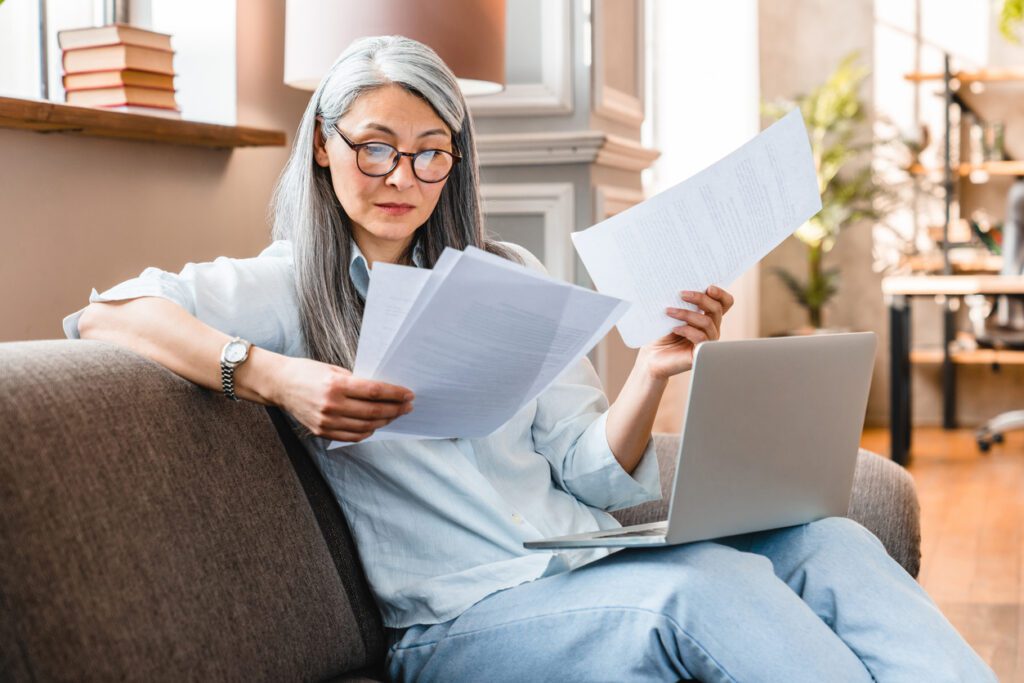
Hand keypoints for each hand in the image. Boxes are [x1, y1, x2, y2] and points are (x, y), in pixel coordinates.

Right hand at [270, 356, 414, 441]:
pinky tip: (375, 425)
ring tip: (395, 414)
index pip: (375, 392)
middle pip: (373, 411)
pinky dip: (367, 432)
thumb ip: (356, 381)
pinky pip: (351, 436)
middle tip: (408, 406)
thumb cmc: (307, 372)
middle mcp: (332, 405)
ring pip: (365, 426)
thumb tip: (383, 391)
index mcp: (336, 386)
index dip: (395, 394)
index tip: (409, 394)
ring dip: (385, 421)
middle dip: (395, 409)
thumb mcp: (333, 370)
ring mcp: (326, 421)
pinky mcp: (321, 431)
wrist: (279, 384)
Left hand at [640, 285, 734, 379]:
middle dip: (700, 298)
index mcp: (708, 316)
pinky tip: (674, 328)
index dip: (720, 294)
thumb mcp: (671, 314)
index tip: (708, 287)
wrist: (652, 357)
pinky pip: (701, 337)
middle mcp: (711, 328)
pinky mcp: (700, 353)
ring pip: (707, 322)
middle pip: (716, 309)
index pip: (724, 303)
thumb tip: (681, 288)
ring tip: (669, 311)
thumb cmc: (661, 334)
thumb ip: (681, 303)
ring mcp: (707, 341)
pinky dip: (687, 330)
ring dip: (687, 314)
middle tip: (681, 294)